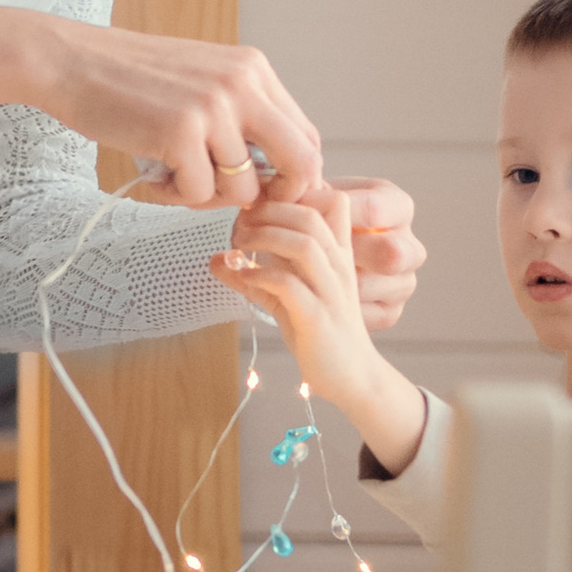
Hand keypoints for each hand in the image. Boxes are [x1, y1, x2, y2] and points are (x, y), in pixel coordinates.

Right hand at [23, 20, 325, 207]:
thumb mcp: (202, 78)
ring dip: (209, 197)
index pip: (307, 136)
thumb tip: (274, 171)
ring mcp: (213, 108)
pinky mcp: (180, 133)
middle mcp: (243, 84)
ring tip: (176, 178)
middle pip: (300, 164)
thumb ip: (241, 113)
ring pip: (244, 188)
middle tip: (239, 202)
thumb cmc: (131, 78)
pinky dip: (176, 195)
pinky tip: (154, 175)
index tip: (263, 191)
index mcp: (254, 69)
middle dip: (276, 196)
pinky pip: (199, 193)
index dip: (293, 176)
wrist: (71, 62)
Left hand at [211, 187, 430, 474]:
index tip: (259, 204)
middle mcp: (338, 267)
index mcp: (336, 255)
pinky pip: (290, 286)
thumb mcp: (287, 298)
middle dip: (269, 211)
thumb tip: (217, 259)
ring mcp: (331, 291)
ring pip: (304, 244)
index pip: (331, 202)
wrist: (353, 377)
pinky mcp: (319, 318)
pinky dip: (261, 275)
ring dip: (264, 238)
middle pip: (309, 215)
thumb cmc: (320, 333)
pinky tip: (244, 277)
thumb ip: (256, 276)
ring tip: (239, 245)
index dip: (293, 193)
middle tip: (240, 223)